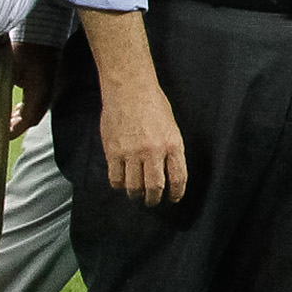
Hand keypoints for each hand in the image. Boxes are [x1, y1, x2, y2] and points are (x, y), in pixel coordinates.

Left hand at [7, 40, 56, 137]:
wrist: (41, 29)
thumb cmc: (23, 48)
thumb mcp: (8, 69)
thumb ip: (2, 88)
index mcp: (39, 92)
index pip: (28, 120)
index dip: (14, 130)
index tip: (1, 135)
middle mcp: (47, 92)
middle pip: (34, 118)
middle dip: (18, 125)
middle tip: (2, 128)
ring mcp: (50, 86)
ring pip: (37, 110)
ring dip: (23, 116)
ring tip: (8, 118)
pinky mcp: (49, 80)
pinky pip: (39, 101)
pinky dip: (28, 107)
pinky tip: (18, 105)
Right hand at [103, 77, 190, 203]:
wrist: (129, 90)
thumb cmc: (154, 104)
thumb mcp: (171, 126)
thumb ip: (170, 149)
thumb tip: (167, 171)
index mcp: (173, 144)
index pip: (178, 178)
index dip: (176, 193)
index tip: (173, 199)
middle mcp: (153, 152)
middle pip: (155, 187)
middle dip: (154, 199)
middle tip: (152, 201)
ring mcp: (132, 153)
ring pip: (134, 186)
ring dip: (136, 194)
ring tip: (136, 194)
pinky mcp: (113, 152)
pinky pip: (115, 178)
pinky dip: (119, 185)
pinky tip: (121, 183)